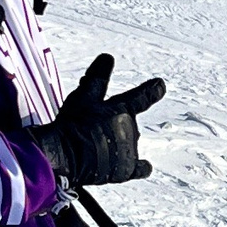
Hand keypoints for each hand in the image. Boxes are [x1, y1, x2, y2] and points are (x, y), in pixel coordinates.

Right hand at [39, 52, 165, 187]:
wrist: (65, 154)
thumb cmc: (72, 124)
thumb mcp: (83, 96)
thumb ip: (97, 77)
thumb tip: (108, 57)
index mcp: (122, 109)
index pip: (142, 97)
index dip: (152, 91)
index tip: (160, 85)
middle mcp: (130, 128)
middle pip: (127, 125)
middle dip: (115, 126)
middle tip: (93, 130)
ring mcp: (129, 149)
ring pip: (128, 144)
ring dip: (118, 144)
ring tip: (96, 148)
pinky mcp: (126, 169)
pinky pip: (139, 168)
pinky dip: (141, 167)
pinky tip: (144, 167)